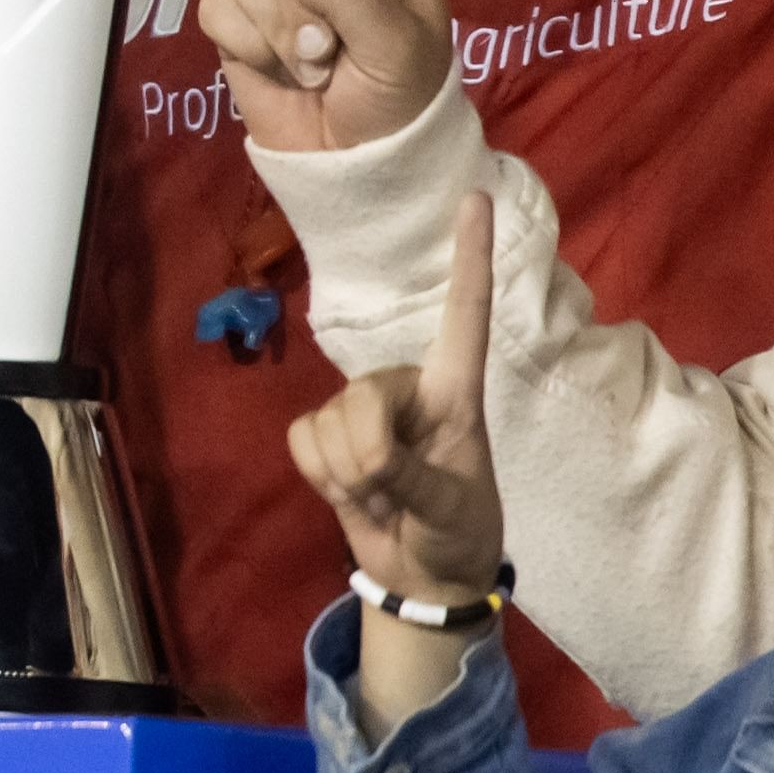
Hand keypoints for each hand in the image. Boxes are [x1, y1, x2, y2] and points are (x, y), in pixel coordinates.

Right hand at [293, 192, 508, 738]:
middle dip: (368, 456)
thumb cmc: (458, 530)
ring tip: (380, 499)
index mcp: (455, 392)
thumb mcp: (448, 505)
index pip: (463, 316)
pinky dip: (319, 476)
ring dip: (345, 476)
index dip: (468, 258)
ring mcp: (362, 414)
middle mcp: (407, 390)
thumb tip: (364, 456)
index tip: (473, 198)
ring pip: (327, 423)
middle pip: (363, 397)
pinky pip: (300, 441)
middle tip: (393, 495)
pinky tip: (348, 495)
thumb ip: (406, 473)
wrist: (423, 574)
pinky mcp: (324, 438)